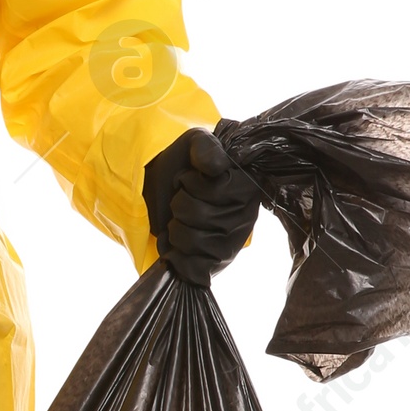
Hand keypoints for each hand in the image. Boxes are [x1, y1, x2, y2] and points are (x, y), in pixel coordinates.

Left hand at [141, 128, 260, 285]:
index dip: (191, 183)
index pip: (213, 190)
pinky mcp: (215, 266)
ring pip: (191, 240)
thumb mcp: (195, 144)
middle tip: (183, 199)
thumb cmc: (185, 166)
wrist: (161, 188)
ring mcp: (231, 245)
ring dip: (175, 227)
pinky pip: (190, 266)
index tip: (191, 178)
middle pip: (198, 215)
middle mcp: (245, 219)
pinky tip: (176, 243)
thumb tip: (216, 168)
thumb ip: (206, 149)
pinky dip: (173, 254)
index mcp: (247, 188)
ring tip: (180, 220)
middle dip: (179, 204)